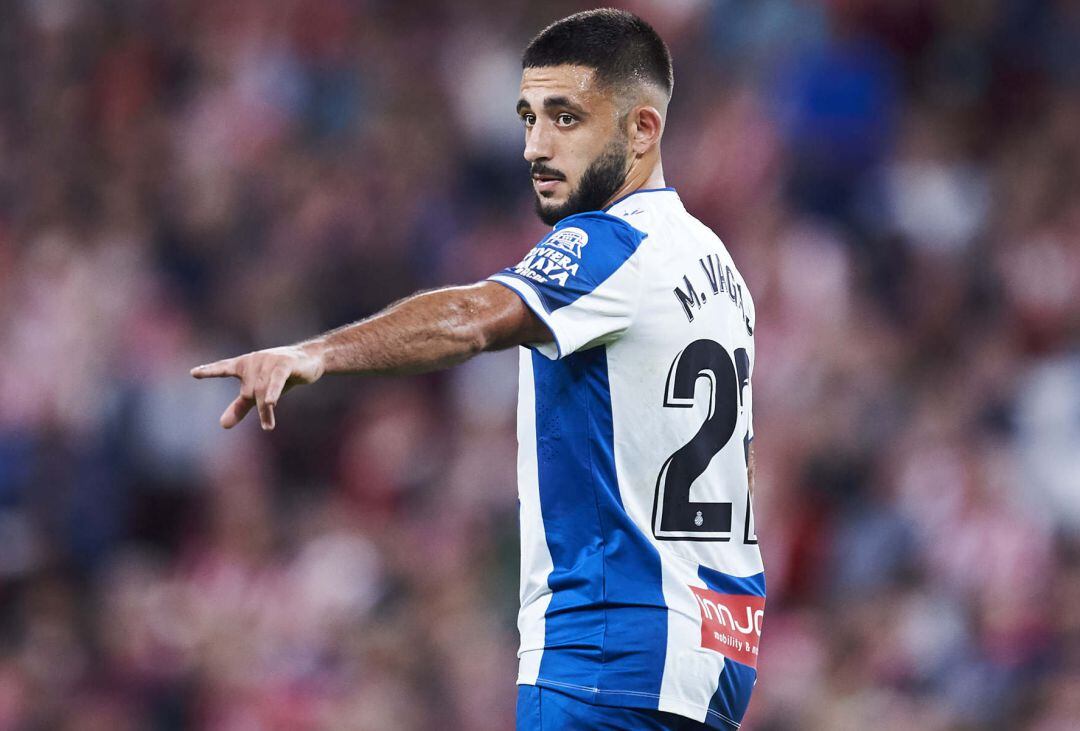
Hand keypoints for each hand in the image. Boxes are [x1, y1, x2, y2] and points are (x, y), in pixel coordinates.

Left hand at [191, 345, 325, 429]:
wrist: (310, 360)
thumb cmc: (282, 375)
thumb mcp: (259, 392)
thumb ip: (240, 406)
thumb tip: (222, 425)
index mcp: (244, 365)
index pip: (224, 367)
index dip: (209, 370)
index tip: (194, 373)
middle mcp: (253, 361)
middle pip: (249, 391)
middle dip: (259, 409)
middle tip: (268, 426)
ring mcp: (268, 361)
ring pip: (262, 391)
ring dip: (266, 410)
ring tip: (268, 427)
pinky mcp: (284, 363)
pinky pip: (276, 381)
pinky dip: (272, 392)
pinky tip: (270, 403)